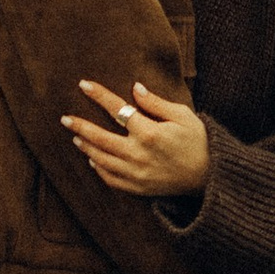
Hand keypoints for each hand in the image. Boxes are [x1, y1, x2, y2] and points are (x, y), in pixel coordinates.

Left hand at [64, 79, 209, 196]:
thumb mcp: (182, 116)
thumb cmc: (198, 141)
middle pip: (100, 138)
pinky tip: (93, 159)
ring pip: (101, 159)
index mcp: (150, 133)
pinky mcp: (138, 188)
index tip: (83, 85)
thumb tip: (134, 88)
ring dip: (86, 147)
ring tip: (76, 136)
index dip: (99, 95)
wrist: (210, 176)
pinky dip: (98, 168)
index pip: (117, 109)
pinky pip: (110, 179)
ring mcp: (136, 174)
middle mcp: (139, 154)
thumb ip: (155, 103)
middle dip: (80, 126)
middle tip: (64, 118)